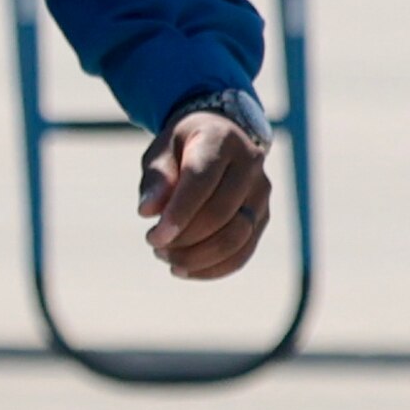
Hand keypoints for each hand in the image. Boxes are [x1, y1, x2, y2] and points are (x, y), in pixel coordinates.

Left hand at [137, 104, 270, 280]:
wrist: (218, 139)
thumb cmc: (181, 149)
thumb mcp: (161, 152)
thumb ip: (156, 178)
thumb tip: (147, 212)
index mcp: (221, 140)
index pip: (202, 180)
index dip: (178, 213)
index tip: (153, 237)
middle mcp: (250, 165)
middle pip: (221, 213)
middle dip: (185, 239)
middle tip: (155, 247)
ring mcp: (261, 193)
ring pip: (237, 237)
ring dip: (199, 257)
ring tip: (168, 259)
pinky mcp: (262, 216)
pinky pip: (244, 251)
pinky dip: (215, 268)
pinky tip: (186, 270)